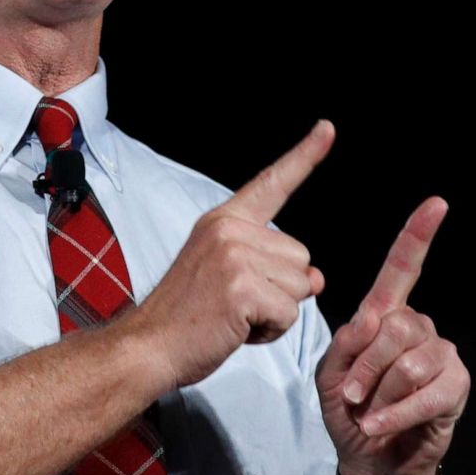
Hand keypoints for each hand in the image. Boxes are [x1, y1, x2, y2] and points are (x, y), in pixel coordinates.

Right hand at [125, 120, 334, 389]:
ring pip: (301, 287)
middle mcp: (230, 229)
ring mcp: (235, 256)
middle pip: (302, 257)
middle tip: (235, 303)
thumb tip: (318, 278)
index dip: (305, 156)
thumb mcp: (229, 278)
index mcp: (223, 220)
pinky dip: (271, 331)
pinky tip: (236, 329)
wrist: (148, 346)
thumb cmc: (187, 317)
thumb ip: (273, 268)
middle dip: (281, 289)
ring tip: (233, 316)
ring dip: (276, 312)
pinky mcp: (242, 287)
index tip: (328, 128)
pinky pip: (289, 313)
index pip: (272, 183)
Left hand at [315, 196, 468, 474]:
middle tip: (351, 393)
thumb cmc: (349, 410)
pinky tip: (380, 424)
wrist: (369, 458)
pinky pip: (426, 392)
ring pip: (408, 361)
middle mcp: (417, 327)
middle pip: (395, 326)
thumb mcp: (329, 375)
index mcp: (385, 314)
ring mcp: (440, 354)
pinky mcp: (455, 385)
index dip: (418, 235)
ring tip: (368, 410)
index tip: (437, 204)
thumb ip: (343, 345)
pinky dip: (395, 413)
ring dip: (379, 393)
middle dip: (365, 365)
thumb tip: (371, 321)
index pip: (402, 268)